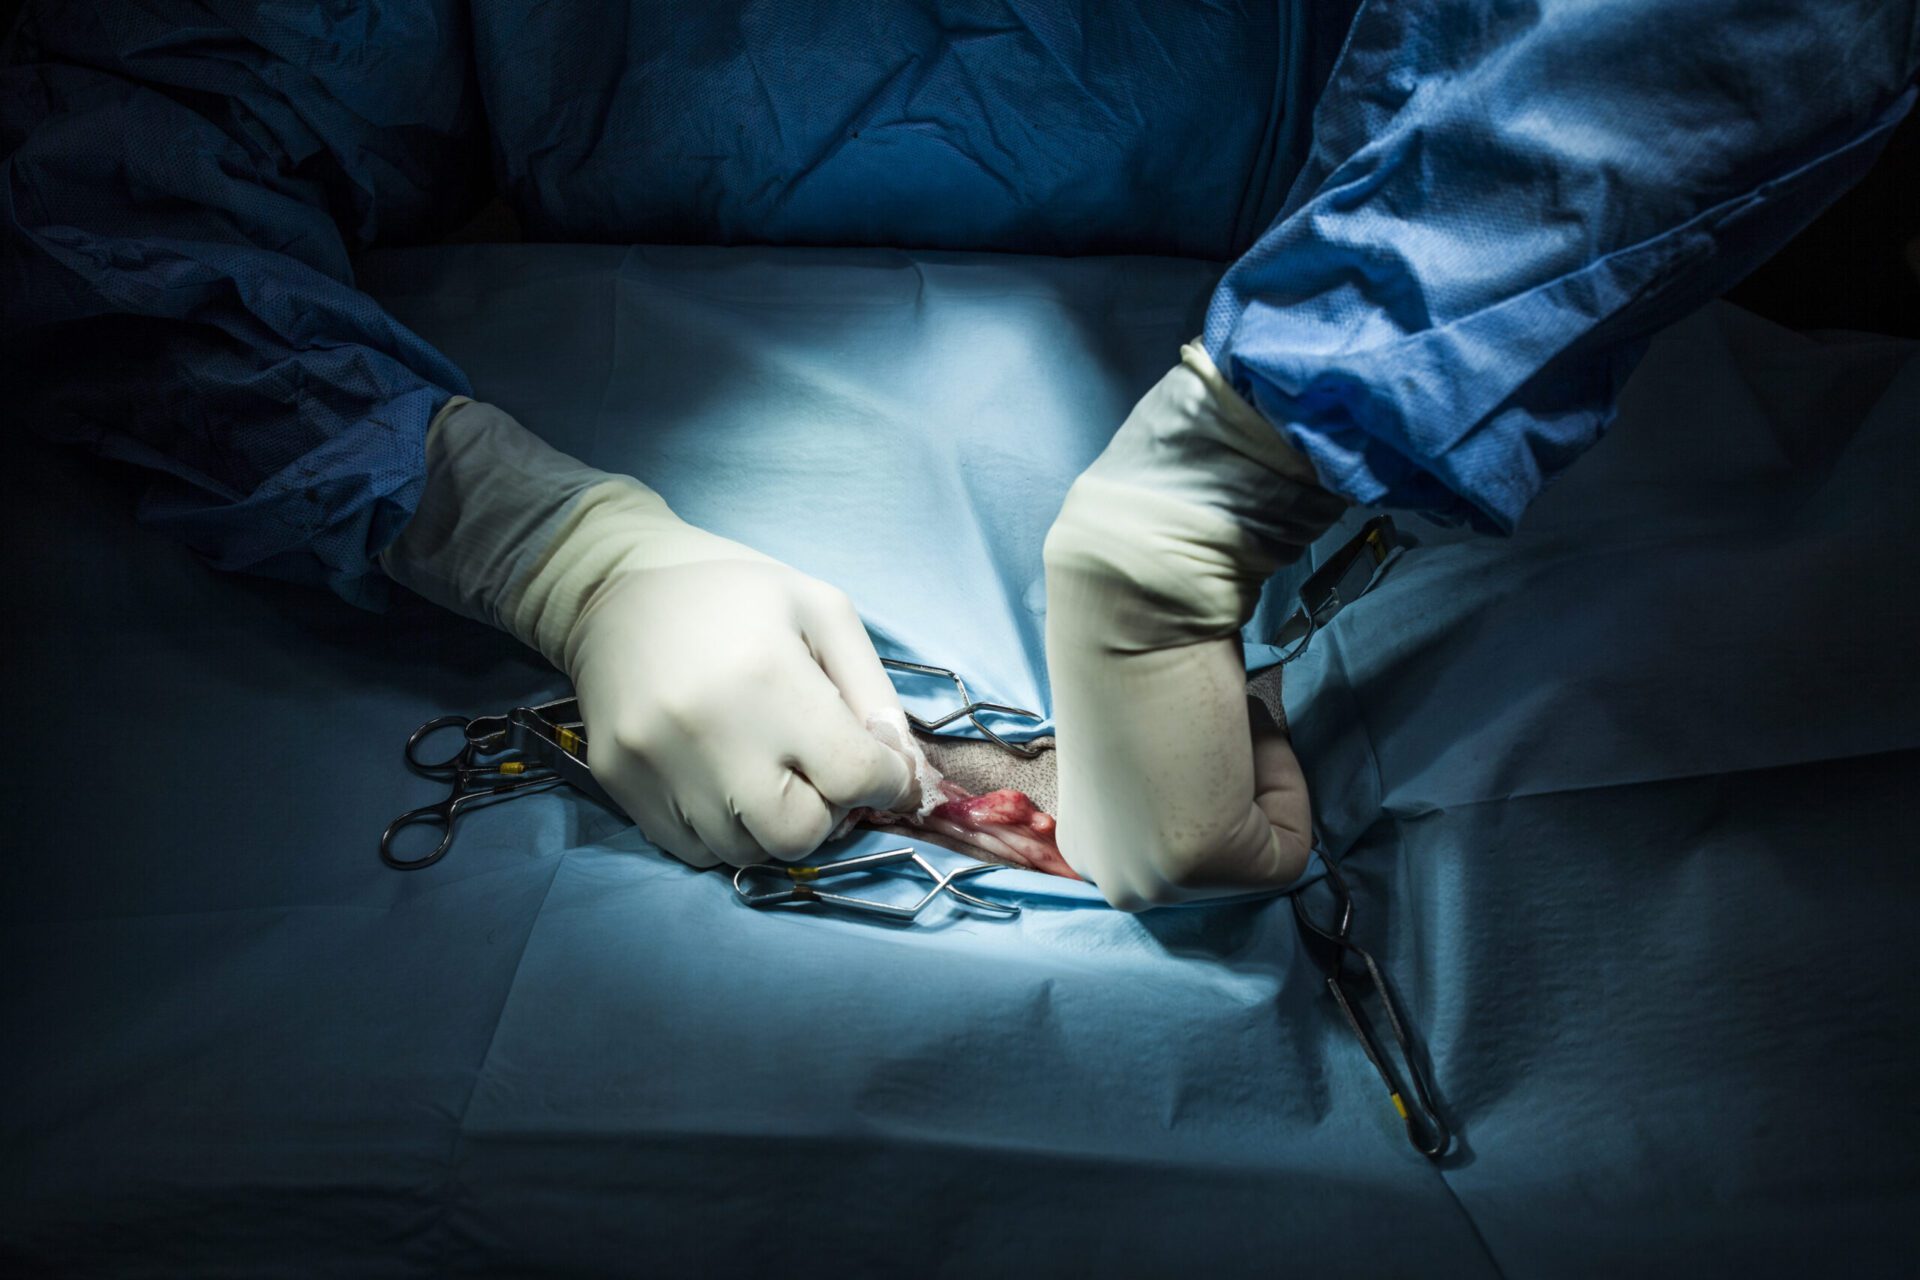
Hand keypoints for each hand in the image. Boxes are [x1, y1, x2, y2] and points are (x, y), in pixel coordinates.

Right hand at [564, 553, 915, 867]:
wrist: (615, 589)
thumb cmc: (734, 597)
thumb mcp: (822, 612)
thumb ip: (873, 691)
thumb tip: (904, 771)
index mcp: (768, 678)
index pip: (853, 776)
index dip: (885, 782)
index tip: (880, 769)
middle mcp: (708, 731)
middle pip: (798, 834)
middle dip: (827, 814)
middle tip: (821, 774)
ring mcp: (655, 764)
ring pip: (746, 852)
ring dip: (774, 824)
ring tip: (769, 770)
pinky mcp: (619, 784)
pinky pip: (695, 851)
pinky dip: (724, 829)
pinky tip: (723, 778)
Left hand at [1043, 344, 1341, 909]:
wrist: (1128, 611)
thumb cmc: (1137, 655)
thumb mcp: (1154, 754)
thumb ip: (1176, 792)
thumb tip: (1223, 790)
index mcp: (1093, 848)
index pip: (1197, 855)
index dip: (1221, 787)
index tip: (1200, 735)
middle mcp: (1113, 880)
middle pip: (1231, 865)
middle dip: (1242, 792)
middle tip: (1217, 729)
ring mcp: (1153, 880)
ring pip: (1262, 857)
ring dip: (1260, 781)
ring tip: (1220, 727)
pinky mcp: (1195, 862)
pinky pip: (1288, 851)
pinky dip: (1285, 784)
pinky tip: (1232, 734)